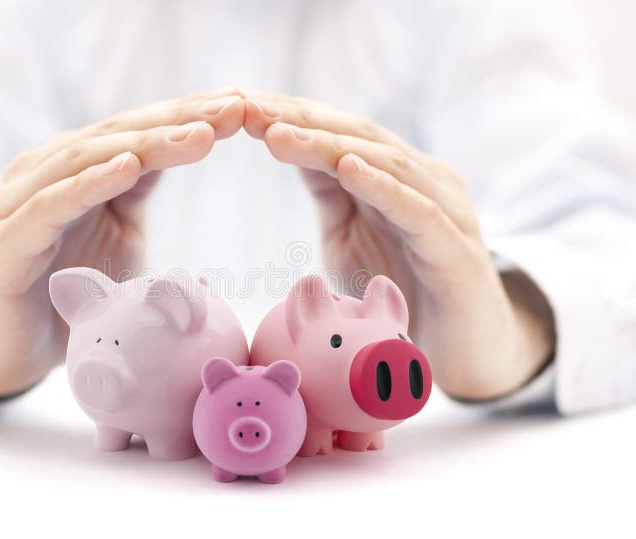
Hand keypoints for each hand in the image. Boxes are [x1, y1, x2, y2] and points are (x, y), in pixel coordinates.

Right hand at [0, 90, 245, 398]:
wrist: (5, 354)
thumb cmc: (65, 294)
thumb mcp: (116, 237)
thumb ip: (137, 195)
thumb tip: (186, 164)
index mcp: (75, 170)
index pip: (138, 133)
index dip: (188, 117)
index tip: (241, 106)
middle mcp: (44, 173)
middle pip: (118, 135)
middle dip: (178, 121)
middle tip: (233, 109)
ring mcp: (19, 204)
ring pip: (87, 160)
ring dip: (146, 144)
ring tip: (199, 134)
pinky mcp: (5, 244)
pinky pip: (50, 206)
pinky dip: (90, 184)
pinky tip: (129, 167)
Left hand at [243, 92, 554, 399]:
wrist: (462, 353)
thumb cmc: (402, 290)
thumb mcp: (350, 236)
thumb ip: (330, 193)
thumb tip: (289, 146)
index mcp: (397, 176)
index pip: (340, 133)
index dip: (292, 117)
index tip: (240, 106)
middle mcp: (425, 182)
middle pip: (360, 137)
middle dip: (301, 122)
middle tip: (249, 109)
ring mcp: (447, 212)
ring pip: (387, 165)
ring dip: (329, 146)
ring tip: (279, 133)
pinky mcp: (457, 252)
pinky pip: (420, 212)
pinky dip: (384, 187)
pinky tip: (348, 168)